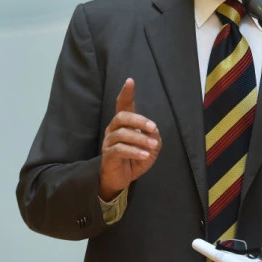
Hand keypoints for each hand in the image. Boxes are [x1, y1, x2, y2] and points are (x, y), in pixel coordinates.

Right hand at [98, 78, 160, 200]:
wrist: (121, 179)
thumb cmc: (135, 159)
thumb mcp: (151, 148)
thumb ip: (154, 137)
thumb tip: (153, 130)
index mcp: (124, 124)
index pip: (123, 105)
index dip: (126, 93)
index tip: (130, 81)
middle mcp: (113, 129)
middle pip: (121, 116)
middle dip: (138, 120)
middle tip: (152, 127)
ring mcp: (109, 142)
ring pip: (122, 134)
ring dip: (140, 139)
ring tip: (152, 146)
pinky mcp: (108, 155)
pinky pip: (119, 149)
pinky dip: (134, 151)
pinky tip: (144, 155)